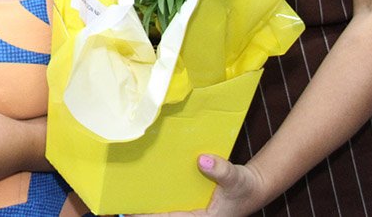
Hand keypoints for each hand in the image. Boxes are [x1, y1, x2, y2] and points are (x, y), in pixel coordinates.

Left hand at [130, 155, 267, 216]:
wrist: (254, 187)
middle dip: (143, 212)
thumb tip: (202, 160)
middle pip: (163, 216)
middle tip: (117, 205)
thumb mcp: (236, 178)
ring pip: (165, 210)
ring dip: (149, 206)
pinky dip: (159, 197)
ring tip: (125, 198)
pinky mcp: (190, 202)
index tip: (128, 213)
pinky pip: (171, 202)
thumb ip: (222, 171)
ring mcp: (191, 210)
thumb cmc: (246, 187)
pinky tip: (145, 189)